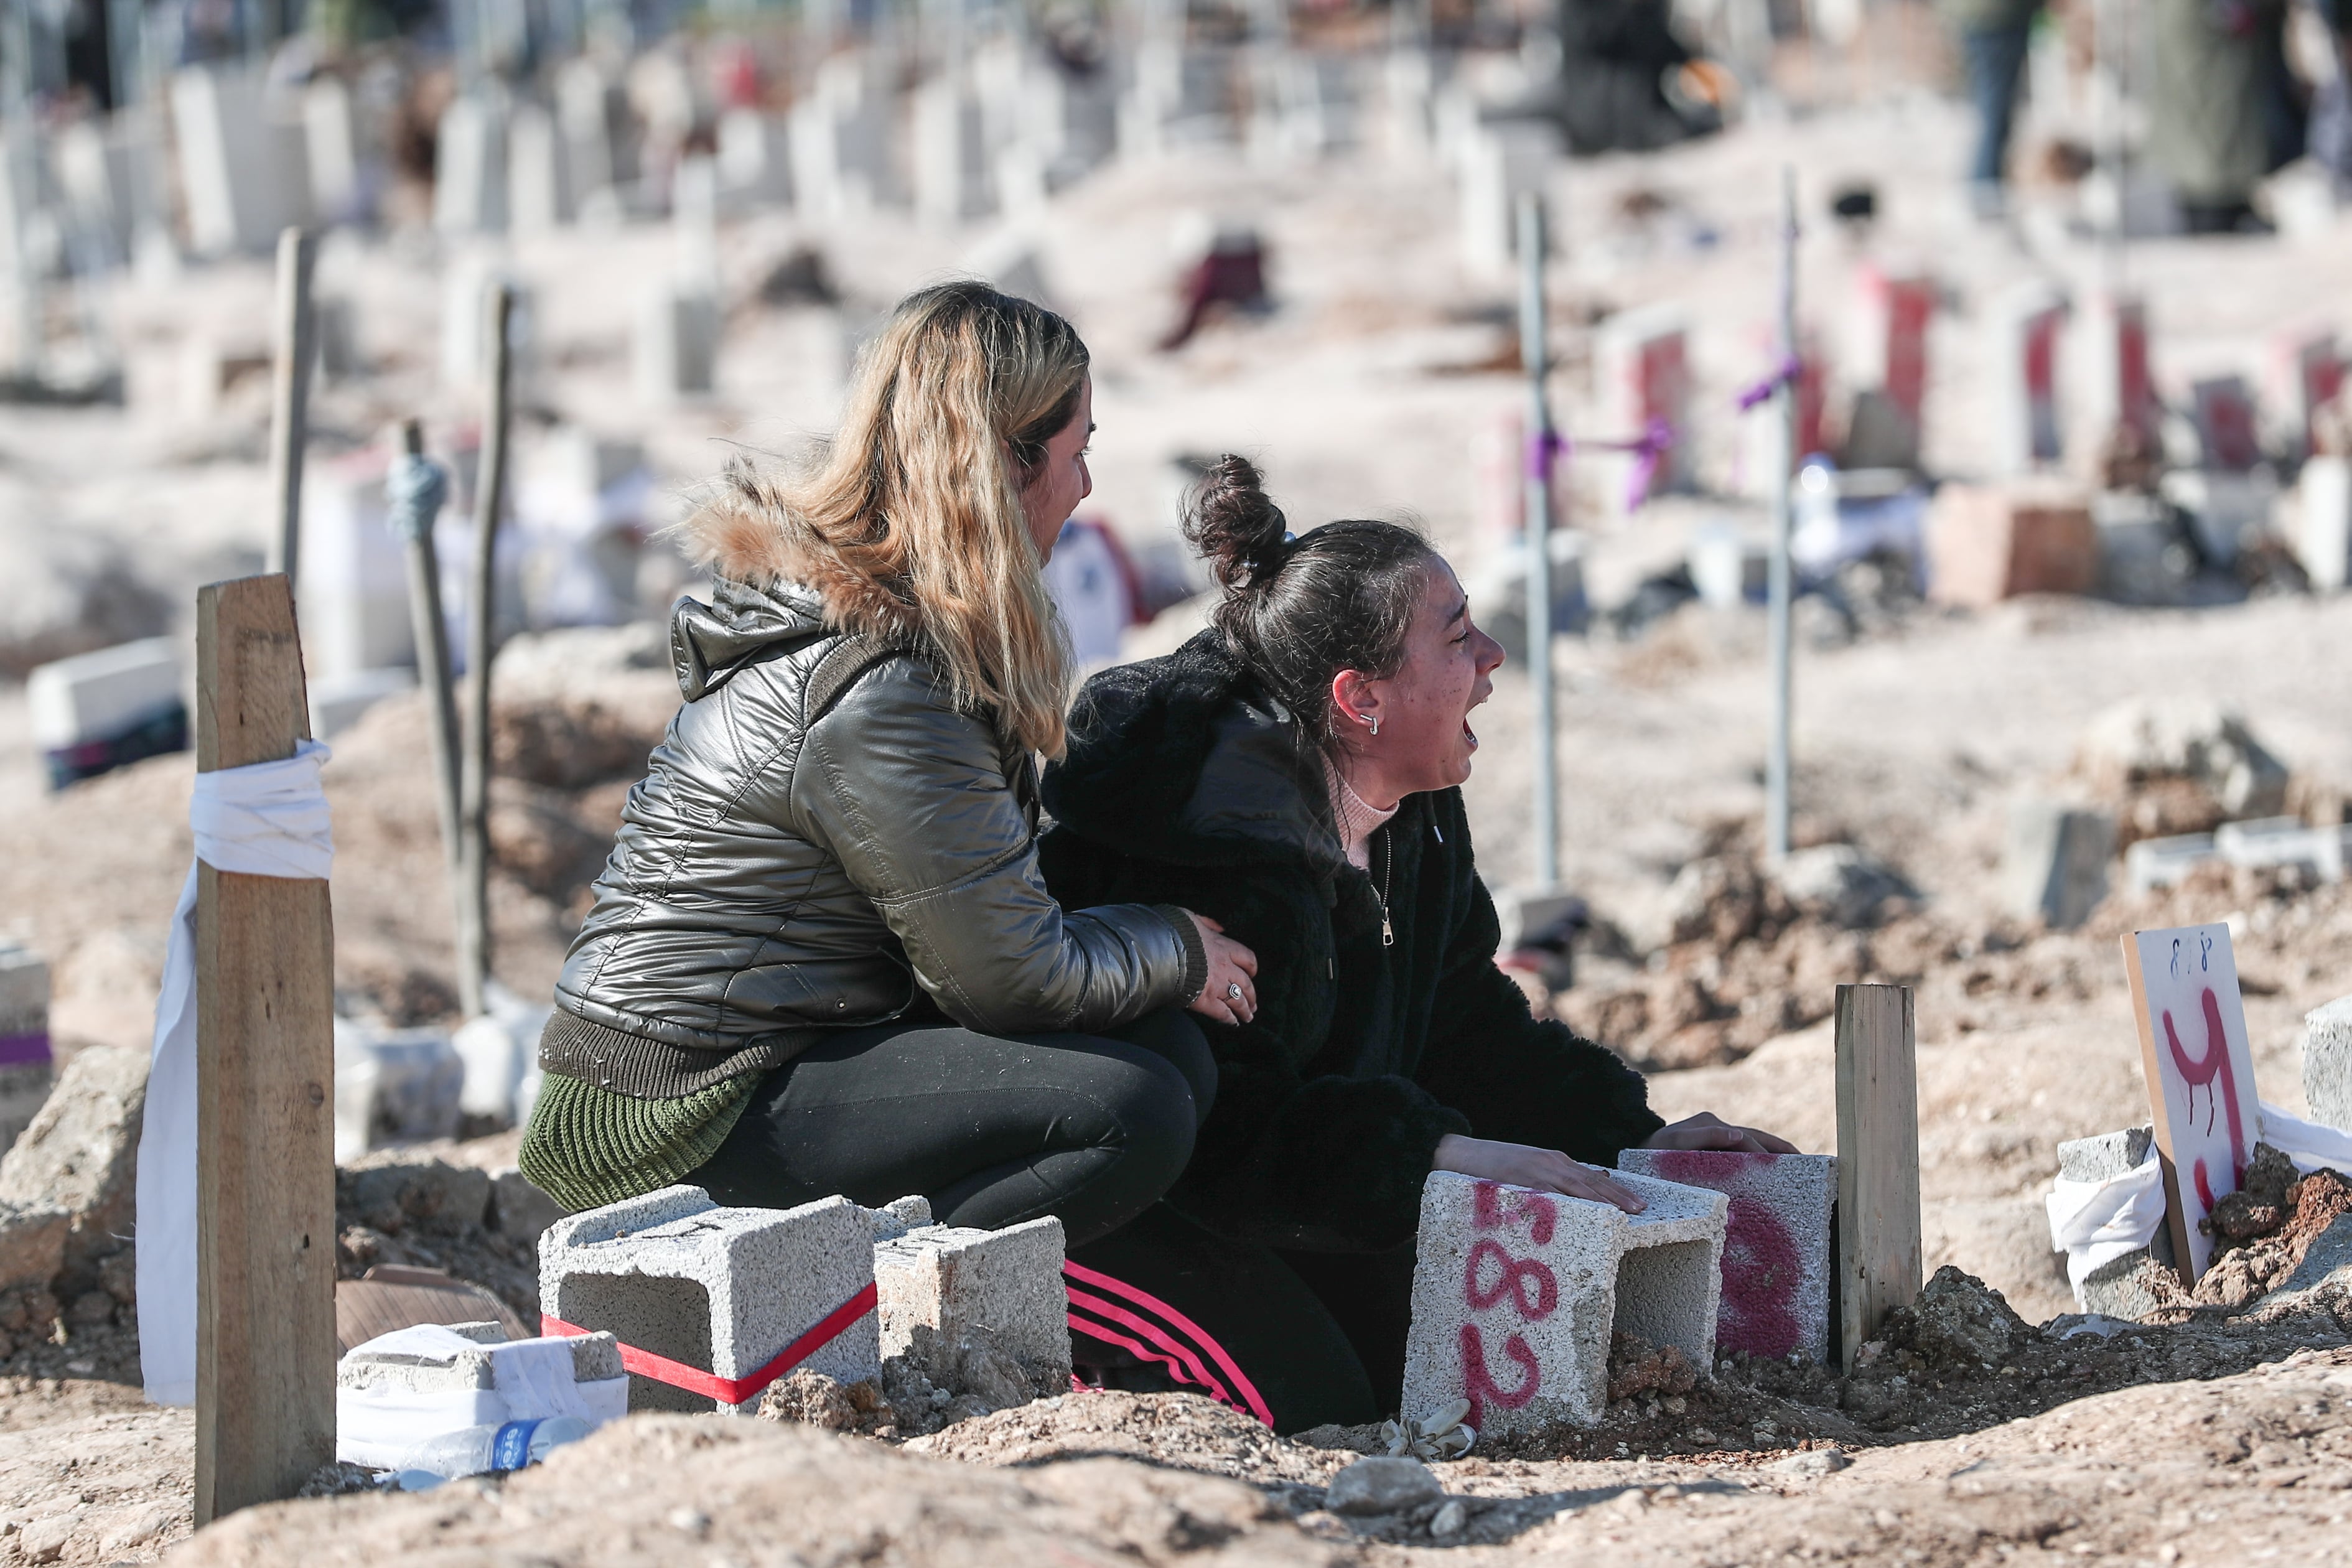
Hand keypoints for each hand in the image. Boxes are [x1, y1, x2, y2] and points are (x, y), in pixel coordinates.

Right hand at [1184, 912, 1258, 1025]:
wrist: (1160, 947)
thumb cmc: (1174, 930)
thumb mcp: (1192, 918)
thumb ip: (1207, 923)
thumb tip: (1219, 927)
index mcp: (1223, 947)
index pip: (1247, 958)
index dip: (1251, 968)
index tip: (1252, 974)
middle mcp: (1225, 967)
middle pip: (1246, 983)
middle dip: (1251, 994)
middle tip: (1253, 1003)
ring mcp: (1216, 985)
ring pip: (1238, 1000)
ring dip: (1245, 1009)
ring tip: (1248, 1016)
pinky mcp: (1205, 1000)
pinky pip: (1223, 1013)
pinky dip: (1229, 1019)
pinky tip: (1233, 1023)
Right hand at [1431, 1133, 1645, 1213]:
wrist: (1460, 1153)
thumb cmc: (1493, 1167)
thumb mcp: (1527, 1172)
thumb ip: (1548, 1183)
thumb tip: (1570, 1203)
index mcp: (1554, 1160)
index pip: (1591, 1177)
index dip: (1615, 1190)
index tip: (1635, 1203)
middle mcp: (1551, 1162)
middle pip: (1592, 1182)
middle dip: (1618, 1196)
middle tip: (1641, 1209)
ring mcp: (1538, 1170)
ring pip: (1579, 1188)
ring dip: (1604, 1201)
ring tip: (1625, 1213)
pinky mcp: (1523, 1180)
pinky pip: (1552, 1195)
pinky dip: (1571, 1204)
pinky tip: (1587, 1213)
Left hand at [1643, 1111, 1797, 1154]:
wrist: (1637, 1150)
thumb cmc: (1653, 1149)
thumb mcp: (1674, 1142)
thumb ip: (1703, 1136)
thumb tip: (1739, 1135)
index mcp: (1712, 1124)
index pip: (1748, 1139)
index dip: (1768, 1151)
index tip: (1790, 1164)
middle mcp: (1717, 1127)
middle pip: (1757, 1137)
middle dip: (1781, 1148)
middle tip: (1805, 1162)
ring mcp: (1717, 1136)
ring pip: (1753, 1144)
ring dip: (1774, 1153)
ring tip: (1796, 1166)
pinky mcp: (1715, 1147)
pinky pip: (1743, 1152)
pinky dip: (1760, 1158)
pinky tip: (1772, 1172)